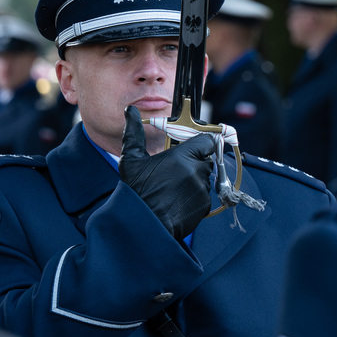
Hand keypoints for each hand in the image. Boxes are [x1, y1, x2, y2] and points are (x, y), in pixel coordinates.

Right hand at [119, 105, 215, 239]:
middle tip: (177, 171)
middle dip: (195, 163)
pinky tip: (178, 201)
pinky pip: (205, 195)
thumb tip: (130, 111)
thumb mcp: (131, 160)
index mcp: (181, 157)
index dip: (201, 143)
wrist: (143, 225)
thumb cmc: (135, 192)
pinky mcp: (204, 206)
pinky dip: (195, 197)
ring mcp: (201, 189)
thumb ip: (134, 133)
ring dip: (195, 180)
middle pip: (206, 160)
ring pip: (205, 178)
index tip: (194, 147)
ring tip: (174, 189)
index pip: (206, 141)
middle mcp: (195, 171)